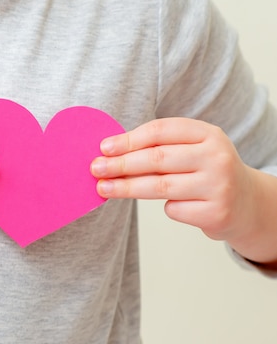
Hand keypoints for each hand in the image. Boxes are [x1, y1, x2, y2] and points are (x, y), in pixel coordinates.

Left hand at [91, 117, 254, 242]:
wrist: (246, 203)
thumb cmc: (206, 171)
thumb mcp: (193, 148)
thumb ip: (161, 145)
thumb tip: (112, 151)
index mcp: (209, 133)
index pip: (161, 131)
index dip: (129, 139)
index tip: (104, 147)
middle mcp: (217, 157)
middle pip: (157, 159)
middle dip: (121, 164)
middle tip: (96, 169)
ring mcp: (219, 186)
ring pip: (160, 186)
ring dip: (127, 187)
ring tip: (104, 188)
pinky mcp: (216, 213)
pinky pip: (174, 209)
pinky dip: (165, 206)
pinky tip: (170, 203)